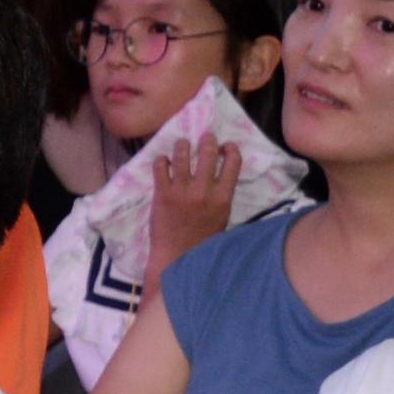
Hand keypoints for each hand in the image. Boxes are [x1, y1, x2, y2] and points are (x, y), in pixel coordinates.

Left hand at [146, 134, 239, 285]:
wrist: (177, 257)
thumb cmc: (203, 241)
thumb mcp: (222, 218)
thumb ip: (221, 196)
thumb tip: (221, 177)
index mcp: (223, 197)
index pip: (233, 162)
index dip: (230, 149)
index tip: (226, 146)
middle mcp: (203, 190)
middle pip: (208, 154)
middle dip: (207, 140)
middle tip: (205, 136)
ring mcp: (181, 190)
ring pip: (182, 156)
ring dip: (182, 145)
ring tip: (181, 142)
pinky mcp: (161, 194)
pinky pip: (160, 168)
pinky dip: (161, 160)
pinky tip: (162, 160)